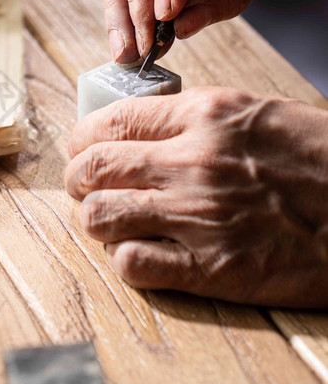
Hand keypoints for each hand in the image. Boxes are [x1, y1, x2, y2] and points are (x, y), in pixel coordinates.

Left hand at [65, 87, 327, 306]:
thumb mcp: (259, 115)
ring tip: (115, 222)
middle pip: (92, 167)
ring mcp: (198, 216)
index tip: (83, 150)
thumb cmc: (323, 162)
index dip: (83, 139)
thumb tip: (145, 128)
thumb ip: (198, 119)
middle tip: (87, 187)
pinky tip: (145, 254)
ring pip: (99, 215)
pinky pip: (132, 265)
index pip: (109, 120)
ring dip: (99, 219)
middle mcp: (192, 161)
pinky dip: (128, 260)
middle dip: (79, 179)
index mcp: (205, 115)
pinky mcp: (211, 268)